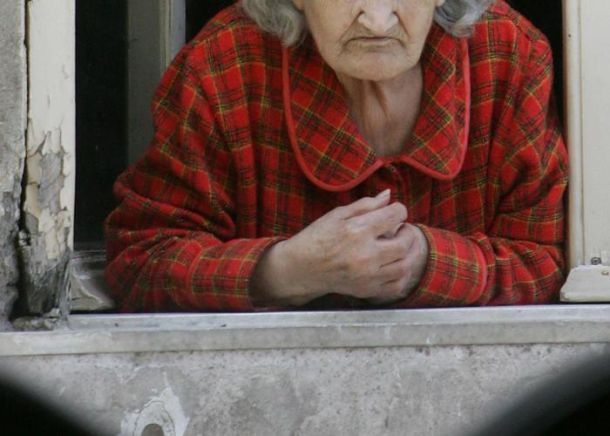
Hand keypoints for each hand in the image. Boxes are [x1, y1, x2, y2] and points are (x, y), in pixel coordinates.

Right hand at [251, 190, 428, 305]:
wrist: (301, 268)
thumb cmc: (317, 237)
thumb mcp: (338, 214)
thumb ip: (366, 205)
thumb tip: (388, 195)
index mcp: (358, 230)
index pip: (395, 216)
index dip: (399, 210)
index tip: (395, 212)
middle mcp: (365, 254)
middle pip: (404, 243)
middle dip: (408, 233)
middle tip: (401, 230)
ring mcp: (367, 275)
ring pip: (404, 266)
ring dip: (408, 254)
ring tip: (400, 247)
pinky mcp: (366, 290)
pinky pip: (396, 286)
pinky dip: (402, 275)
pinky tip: (394, 265)